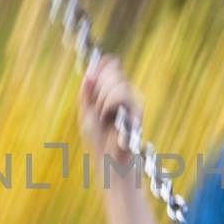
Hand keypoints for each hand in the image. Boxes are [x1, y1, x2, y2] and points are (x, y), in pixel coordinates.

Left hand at [77, 55, 140, 169]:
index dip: (102, 66)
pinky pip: (122, 93)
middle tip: (96, 108)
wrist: (109, 157)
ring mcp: (133, 99)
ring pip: (118, 82)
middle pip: (113, 71)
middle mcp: (125, 91)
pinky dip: (109, 105)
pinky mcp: (138, 108)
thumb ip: (86, 92)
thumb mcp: (86, 112)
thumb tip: (89, 73)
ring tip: (103, 115)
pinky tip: (109, 117)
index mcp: (112, 90)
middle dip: (99, 87)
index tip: (91, 76)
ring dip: (103, 99)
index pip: (111, 65)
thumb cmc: (98, 138)